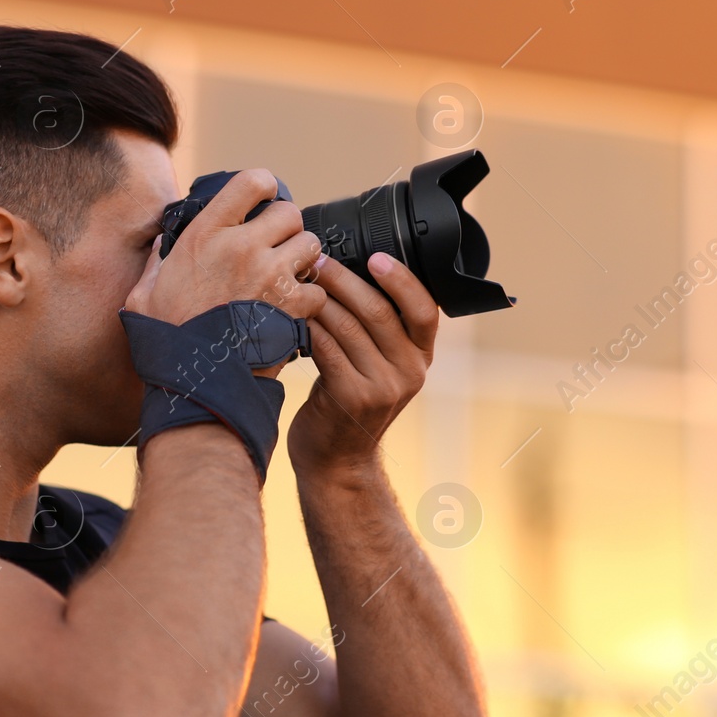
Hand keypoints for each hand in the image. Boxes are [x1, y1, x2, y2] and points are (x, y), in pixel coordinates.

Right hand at [124, 169, 325, 331]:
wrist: (193, 380)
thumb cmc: (168, 338)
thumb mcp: (145, 293)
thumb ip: (157, 262)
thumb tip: (162, 245)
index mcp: (206, 234)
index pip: (252, 182)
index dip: (265, 188)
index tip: (263, 202)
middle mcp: (241, 246)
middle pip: (290, 213)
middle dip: (287, 230)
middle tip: (277, 250)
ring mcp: (270, 275)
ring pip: (311, 245)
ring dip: (303, 260)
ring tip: (287, 278)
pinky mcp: (291, 305)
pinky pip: (318, 289)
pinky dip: (310, 301)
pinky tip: (292, 311)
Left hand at [286, 251, 437, 474]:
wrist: (336, 460)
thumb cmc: (348, 401)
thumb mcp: (378, 366)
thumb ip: (378, 329)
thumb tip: (353, 269)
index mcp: (421, 357)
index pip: (424, 310)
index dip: (402, 279)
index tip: (376, 255)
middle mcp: (410, 372)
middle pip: (380, 311)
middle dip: (345, 279)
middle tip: (317, 260)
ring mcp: (383, 387)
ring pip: (349, 326)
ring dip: (321, 298)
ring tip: (300, 279)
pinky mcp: (352, 398)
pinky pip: (327, 348)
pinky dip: (308, 325)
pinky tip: (292, 312)